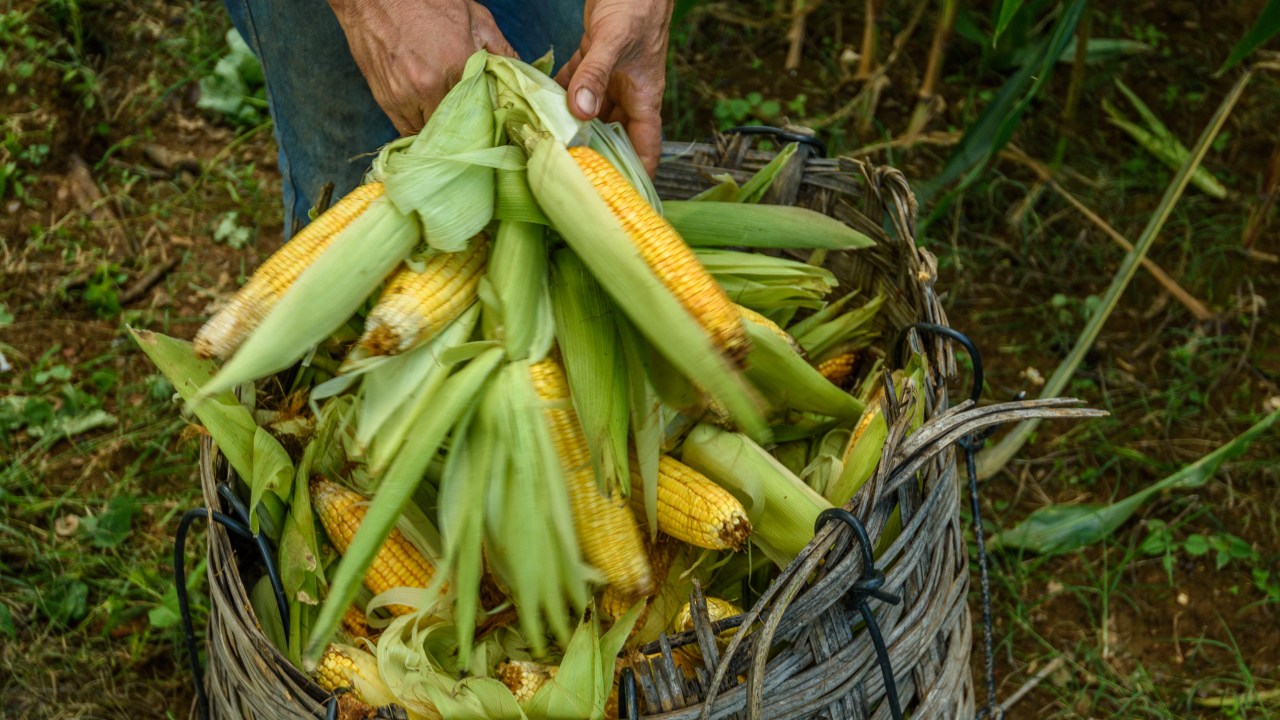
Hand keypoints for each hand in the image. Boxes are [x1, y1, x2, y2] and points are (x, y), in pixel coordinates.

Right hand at [329, 0, 516, 134]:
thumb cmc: (426, 0)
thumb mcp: (475, 17)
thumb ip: (501, 50)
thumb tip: (522, 73)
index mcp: (457, 64)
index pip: (482, 111)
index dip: (491, 121)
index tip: (497, 126)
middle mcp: (429, 86)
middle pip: (456, 130)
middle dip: (467, 131)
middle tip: (477, 129)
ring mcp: (404, 96)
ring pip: (430, 133)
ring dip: (442, 133)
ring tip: (452, 126)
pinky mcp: (385, 99)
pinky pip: (406, 130)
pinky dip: (420, 129)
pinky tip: (430, 120)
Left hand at [555, 0, 673, 174]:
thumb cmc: (636, 4)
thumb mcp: (615, 41)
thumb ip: (596, 75)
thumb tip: (580, 112)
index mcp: (645, 96)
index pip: (645, 147)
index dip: (636, 174)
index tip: (622, 201)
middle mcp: (628, 92)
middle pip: (614, 136)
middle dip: (595, 157)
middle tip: (570, 179)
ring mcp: (609, 77)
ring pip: (590, 113)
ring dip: (571, 128)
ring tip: (549, 151)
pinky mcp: (591, 58)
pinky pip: (574, 85)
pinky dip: (558, 96)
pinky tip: (540, 108)